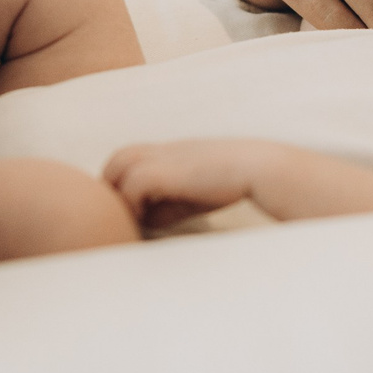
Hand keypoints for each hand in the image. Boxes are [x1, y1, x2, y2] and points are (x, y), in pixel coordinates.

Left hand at [103, 139, 277, 230]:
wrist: (258, 167)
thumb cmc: (232, 184)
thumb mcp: (192, 195)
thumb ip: (167, 205)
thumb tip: (143, 221)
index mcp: (169, 152)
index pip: (129, 157)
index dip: (123, 181)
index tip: (131, 207)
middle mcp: (162, 150)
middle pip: (117, 158)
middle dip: (114, 185)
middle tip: (125, 213)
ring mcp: (164, 157)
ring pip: (118, 165)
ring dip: (119, 192)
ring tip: (133, 216)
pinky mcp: (167, 171)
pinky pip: (133, 184)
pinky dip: (133, 201)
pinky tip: (145, 217)